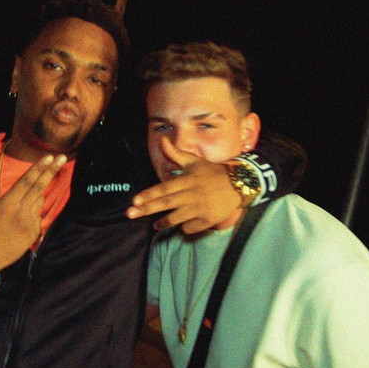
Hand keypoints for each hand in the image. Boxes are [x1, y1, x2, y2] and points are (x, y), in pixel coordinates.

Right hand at [0, 153, 66, 278]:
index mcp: (7, 204)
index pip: (26, 181)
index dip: (38, 168)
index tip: (49, 157)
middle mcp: (21, 213)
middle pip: (39, 187)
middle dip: (51, 171)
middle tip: (62, 158)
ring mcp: (29, 224)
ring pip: (39, 201)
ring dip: (37, 194)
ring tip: (22, 199)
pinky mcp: (33, 234)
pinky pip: (38, 216)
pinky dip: (33, 210)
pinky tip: (21, 215)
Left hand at [126, 138, 241, 232]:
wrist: (238, 185)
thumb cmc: (212, 172)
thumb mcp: (194, 161)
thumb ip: (175, 154)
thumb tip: (162, 140)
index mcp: (187, 180)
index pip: (164, 188)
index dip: (148, 195)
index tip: (134, 200)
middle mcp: (192, 195)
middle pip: (166, 203)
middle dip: (146, 209)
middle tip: (129, 214)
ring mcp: (200, 209)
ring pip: (176, 219)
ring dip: (163, 223)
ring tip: (155, 225)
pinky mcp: (208, 220)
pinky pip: (190, 227)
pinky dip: (184, 227)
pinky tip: (182, 224)